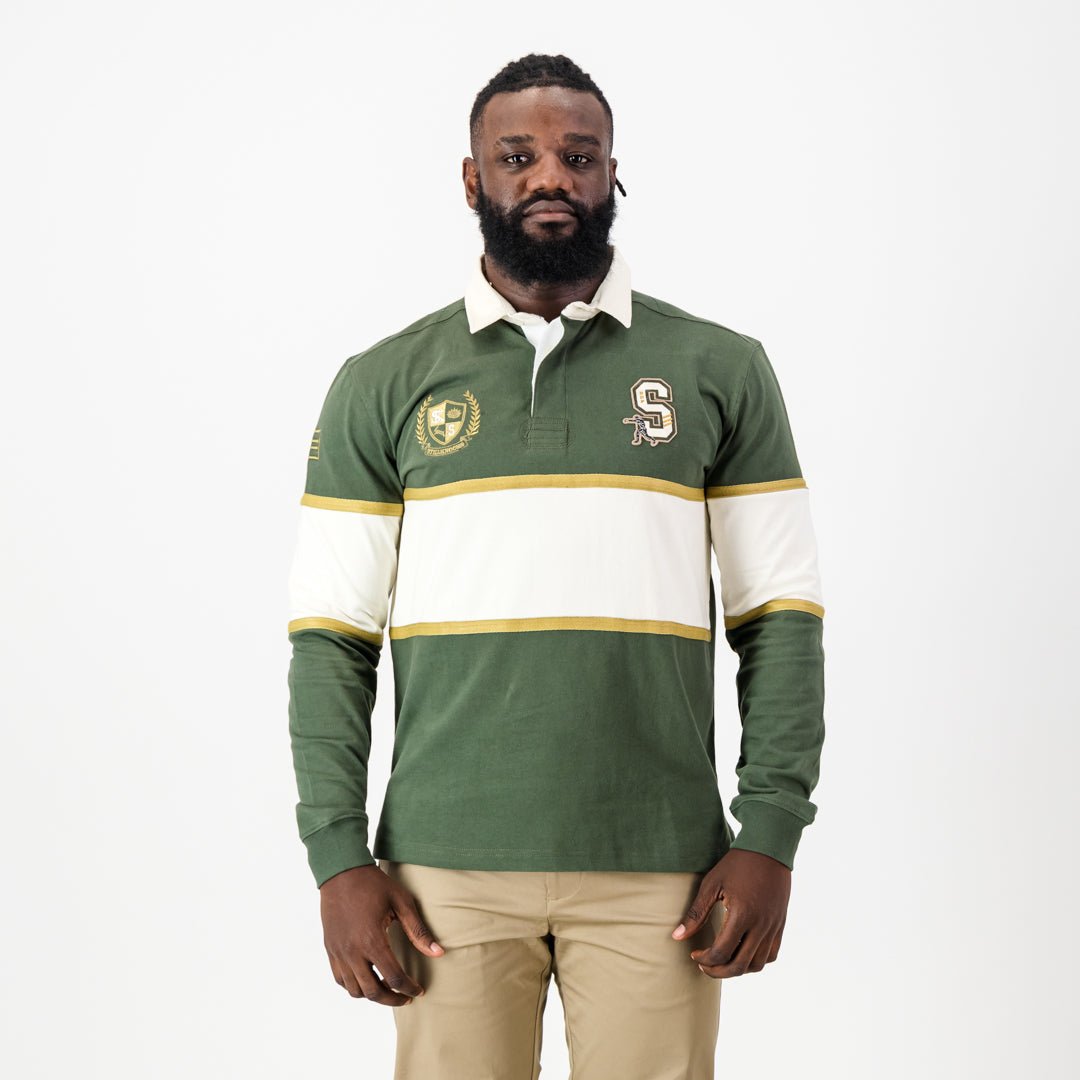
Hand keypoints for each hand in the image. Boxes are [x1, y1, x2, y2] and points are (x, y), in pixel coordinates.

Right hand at [320, 863, 445, 1005]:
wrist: (341, 872)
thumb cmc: (374, 884)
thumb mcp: (401, 902)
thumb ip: (418, 930)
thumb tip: (439, 953)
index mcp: (372, 940)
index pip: (394, 978)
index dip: (409, 988)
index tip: (419, 990)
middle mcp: (352, 951)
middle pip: (373, 992)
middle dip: (392, 999)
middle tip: (406, 997)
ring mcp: (338, 952)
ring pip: (354, 990)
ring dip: (373, 995)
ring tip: (388, 987)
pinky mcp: (330, 949)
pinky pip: (340, 980)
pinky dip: (354, 986)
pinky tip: (367, 978)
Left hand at [671, 849, 790, 977]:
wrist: (768, 849)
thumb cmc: (736, 864)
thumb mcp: (712, 884)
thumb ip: (696, 913)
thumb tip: (676, 936)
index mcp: (742, 915)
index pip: (721, 953)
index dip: (705, 959)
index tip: (694, 954)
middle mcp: (761, 925)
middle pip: (739, 966)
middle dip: (718, 972)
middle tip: (704, 965)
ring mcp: (773, 927)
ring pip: (757, 965)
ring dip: (737, 969)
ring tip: (721, 961)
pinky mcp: (780, 924)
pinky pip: (771, 955)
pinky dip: (756, 961)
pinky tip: (741, 951)